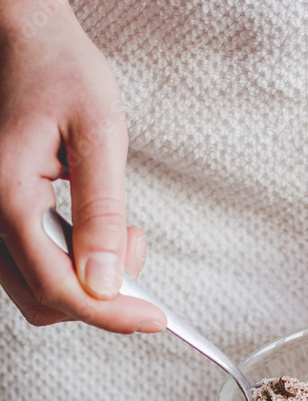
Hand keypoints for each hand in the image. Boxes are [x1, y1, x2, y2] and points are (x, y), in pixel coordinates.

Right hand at [0, 2, 164, 331]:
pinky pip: (31, 269)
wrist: (22, 36)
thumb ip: (102, 211)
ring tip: (120, 234)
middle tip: (136, 252)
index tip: (155, 319)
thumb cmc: (59, 68)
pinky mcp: (0, 218)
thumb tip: (107, 282)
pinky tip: (96, 235)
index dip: (111, 313)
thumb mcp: (98, 133)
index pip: (58, 286)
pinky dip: (70, 268)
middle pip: (43, 300)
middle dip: (100, 298)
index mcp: (8, 194)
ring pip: (36, 291)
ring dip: (87, 285)